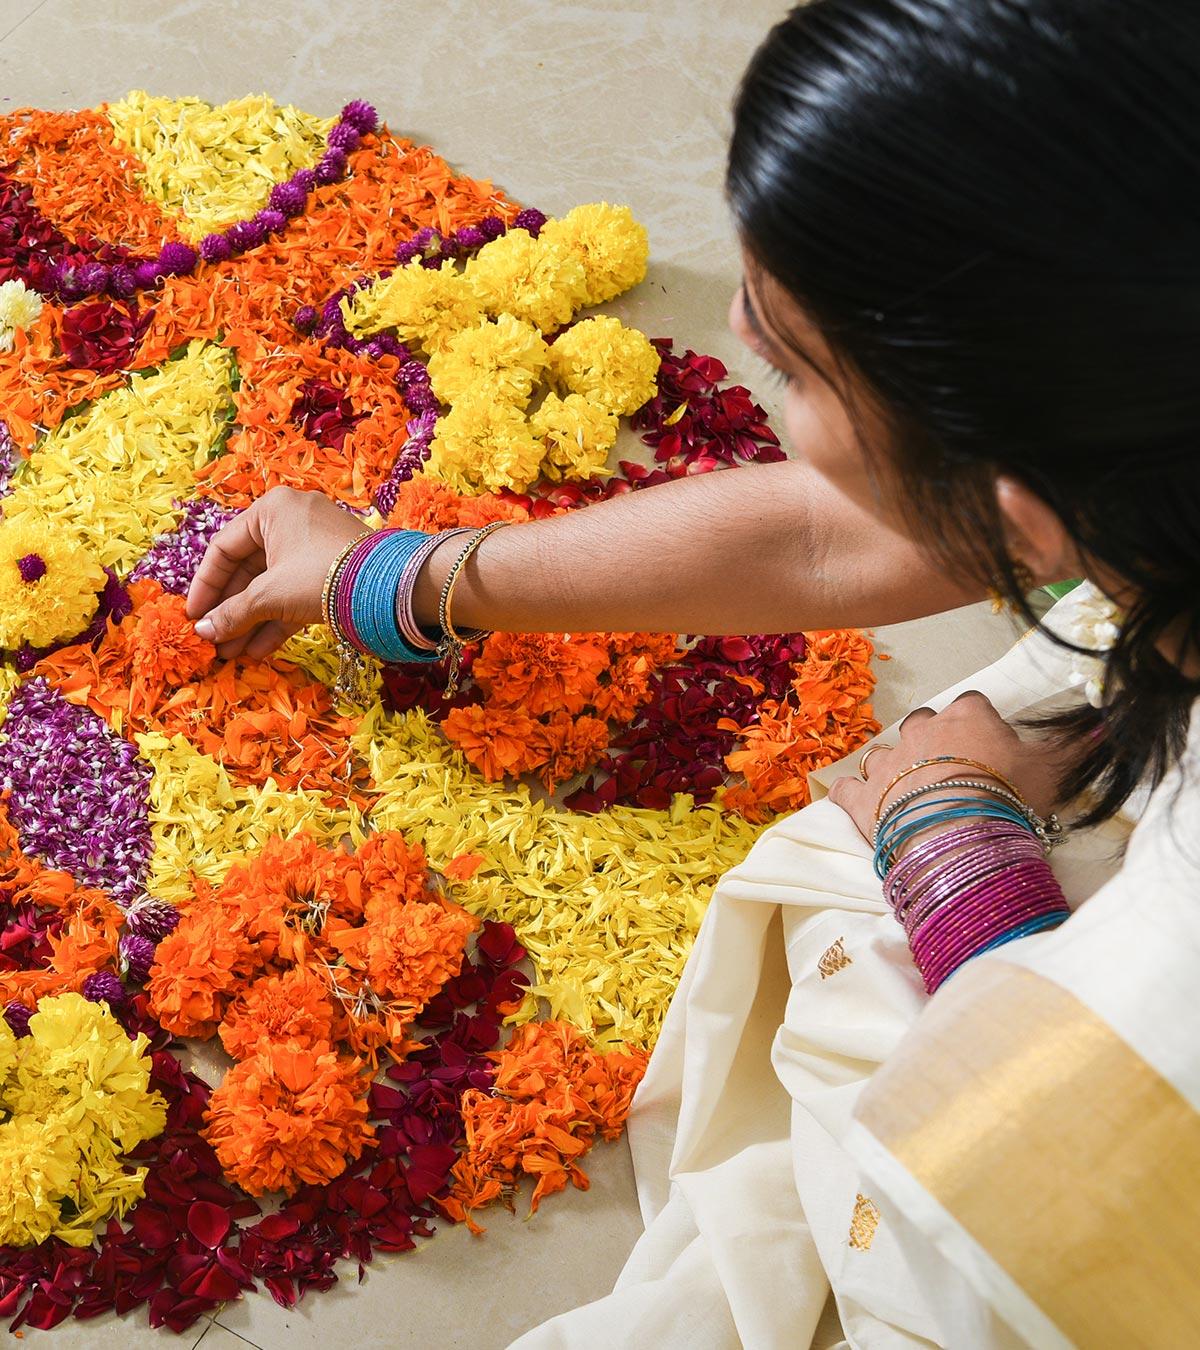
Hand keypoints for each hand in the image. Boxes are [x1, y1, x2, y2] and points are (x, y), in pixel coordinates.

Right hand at [186, 487, 365, 660]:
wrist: (390, 587)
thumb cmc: (321, 576)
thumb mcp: (270, 595)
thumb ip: (233, 613)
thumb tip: (203, 632)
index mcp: (273, 509)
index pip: (224, 548)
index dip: (205, 586)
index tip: (192, 616)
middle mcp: (293, 520)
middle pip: (248, 569)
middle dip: (231, 610)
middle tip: (212, 642)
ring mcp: (315, 545)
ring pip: (272, 585)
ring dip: (251, 620)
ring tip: (231, 654)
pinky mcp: (332, 571)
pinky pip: (295, 594)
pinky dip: (277, 619)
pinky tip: (258, 650)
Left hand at [828, 690, 1060, 842]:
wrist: (961, 836)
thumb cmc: (1011, 796)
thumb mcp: (1054, 770)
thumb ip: (1075, 746)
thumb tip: (1103, 727)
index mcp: (966, 716)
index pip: (972, 704)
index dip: (981, 726)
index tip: (992, 749)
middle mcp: (920, 730)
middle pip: (926, 724)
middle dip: (936, 743)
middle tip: (955, 774)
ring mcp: (887, 762)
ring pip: (884, 753)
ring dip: (894, 768)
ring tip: (911, 792)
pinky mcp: (861, 797)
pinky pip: (845, 788)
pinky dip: (849, 794)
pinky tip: (856, 802)